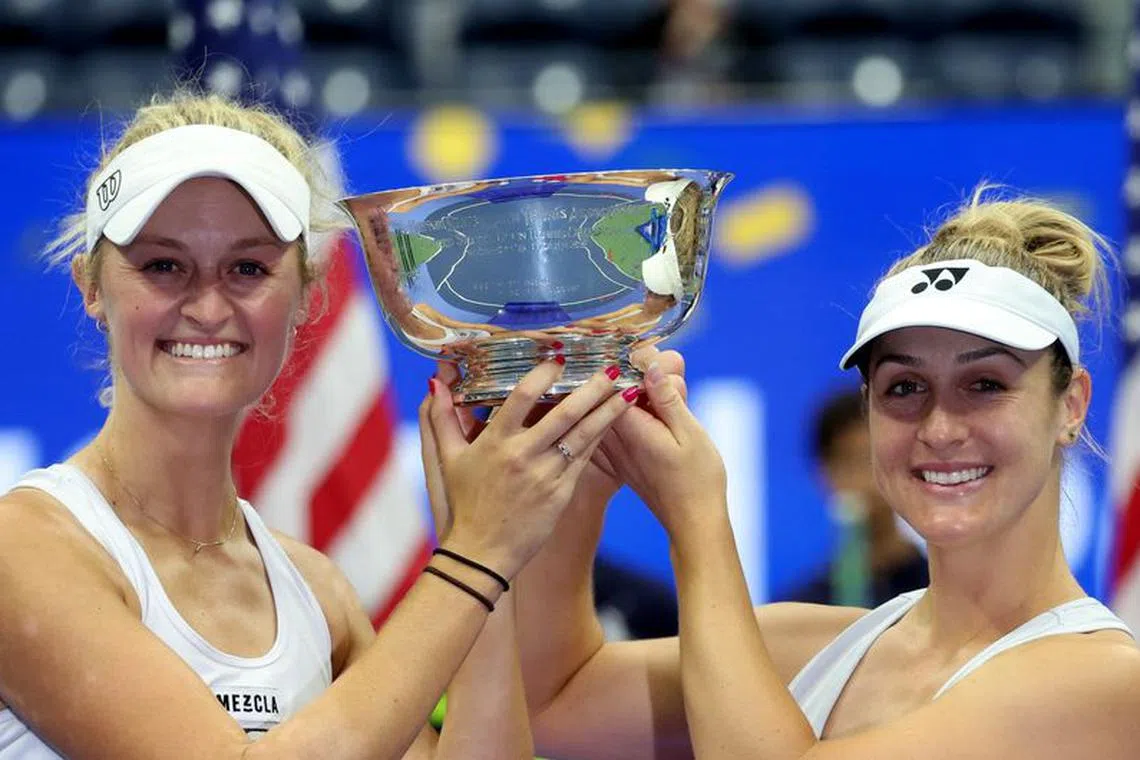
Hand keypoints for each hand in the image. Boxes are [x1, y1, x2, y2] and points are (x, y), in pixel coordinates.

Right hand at [424, 360, 637, 578]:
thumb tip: (436, 381)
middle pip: (564, 414)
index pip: (522, 396)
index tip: (559, 357)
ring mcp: (545, 475)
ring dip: (608, 411)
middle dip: (592, 388)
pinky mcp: (561, 493)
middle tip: (612, 368)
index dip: (543, 374)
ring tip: (628, 390)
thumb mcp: (447, 458)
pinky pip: (585, 459)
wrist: (481, 552)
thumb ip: (440, 417)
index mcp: (494, 442)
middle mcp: (522, 455)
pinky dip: (601, 437)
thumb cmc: (464, 503)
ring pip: (583, 435)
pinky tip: (616, 421)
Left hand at [602, 352, 726, 538]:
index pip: (614, 381)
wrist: (694, 522)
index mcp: (627, 429)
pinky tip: (661, 412)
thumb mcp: (689, 432)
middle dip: (640, 377)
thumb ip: (666, 398)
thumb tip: (649, 365)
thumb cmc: (697, 480)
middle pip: (612, 392)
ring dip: (640, 394)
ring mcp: (614, 451)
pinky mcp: (621, 458)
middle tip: (675, 378)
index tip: (658, 358)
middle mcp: (613, 439)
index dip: (636, 363)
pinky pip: (618, 425)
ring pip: (615, 408)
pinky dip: (637, 412)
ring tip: (672, 393)